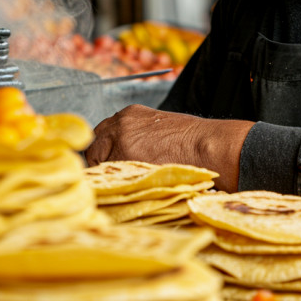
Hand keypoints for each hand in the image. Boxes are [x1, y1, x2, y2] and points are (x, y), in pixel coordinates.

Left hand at [84, 104, 253, 191]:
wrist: (206, 145)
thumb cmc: (192, 142)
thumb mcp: (160, 129)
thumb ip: (138, 137)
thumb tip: (126, 155)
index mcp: (130, 114)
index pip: (103, 132)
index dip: (104, 150)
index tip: (108, 162)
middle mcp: (120, 122)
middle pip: (94, 144)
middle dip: (99, 161)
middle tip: (112, 177)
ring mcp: (119, 138)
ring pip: (97, 161)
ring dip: (107, 173)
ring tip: (125, 183)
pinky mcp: (123, 156)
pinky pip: (107, 174)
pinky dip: (114, 182)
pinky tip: (130, 186)